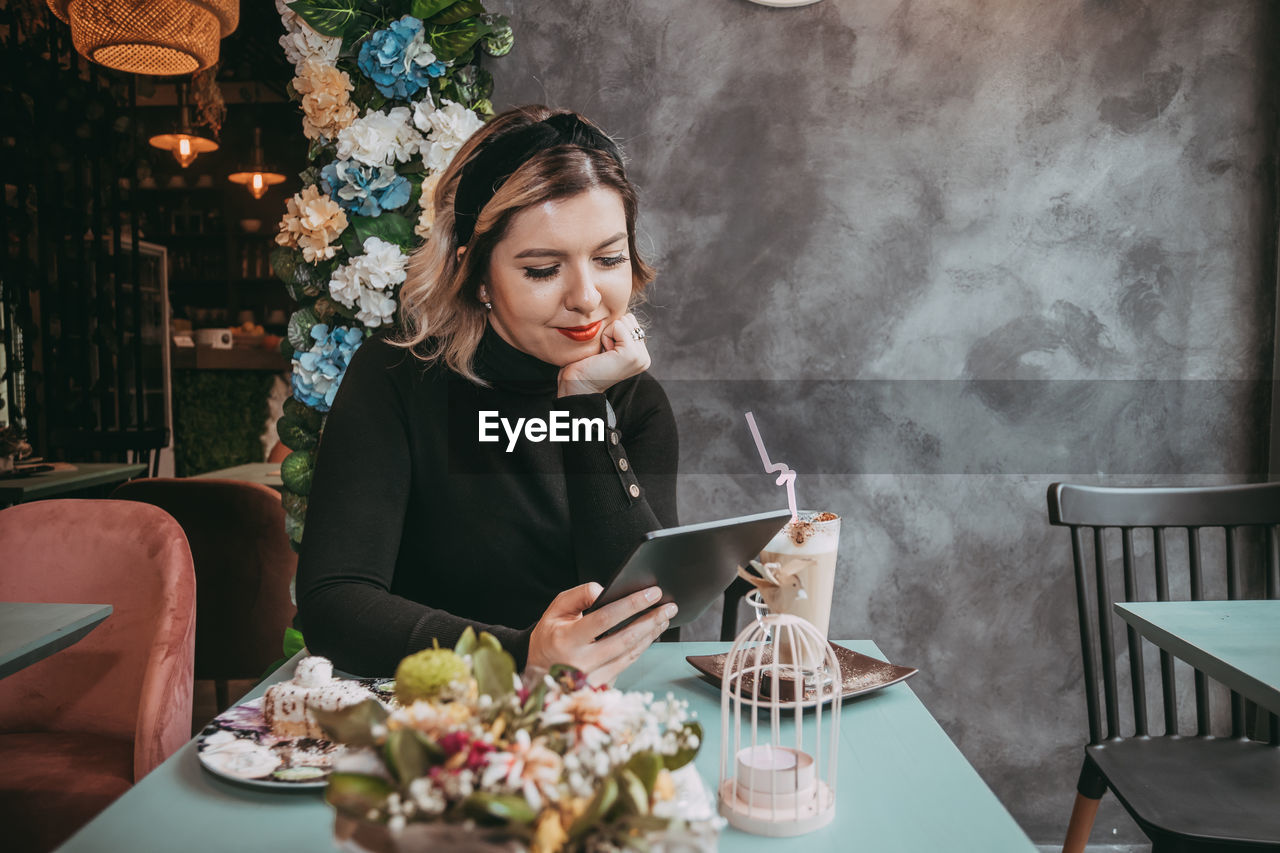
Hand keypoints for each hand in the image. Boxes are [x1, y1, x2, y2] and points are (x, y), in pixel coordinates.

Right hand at [526, 581, 676, 685]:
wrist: (538, 671)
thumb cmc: (550, 635)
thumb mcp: (556, 610)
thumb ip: (579, 596)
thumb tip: (605, 590)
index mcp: (567, 641)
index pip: (605, 619)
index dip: (631, 604)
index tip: (652, 592)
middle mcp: (580, 663)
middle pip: (625, 639)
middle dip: (650, 619)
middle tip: (669, 605)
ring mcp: (592, 678)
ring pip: (630, 653)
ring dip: (652, 634)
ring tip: (665, 616)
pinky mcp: (602, 686)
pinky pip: (628, 663)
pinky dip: (643, 647)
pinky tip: (652, 633)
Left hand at [557, 313, 650, 397]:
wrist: (578, 384)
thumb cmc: (586, 364)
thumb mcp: (607, 344)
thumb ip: (619, 331)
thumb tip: (621, 313)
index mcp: (641, 354)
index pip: (630, 321)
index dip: (612, 331)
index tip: (605, 351)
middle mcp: (644, 356)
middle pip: (629, 319)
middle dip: (611, 330)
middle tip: (604, 352)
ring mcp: (641, 356)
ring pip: (624, 320)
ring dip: (608, 333)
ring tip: (603, 353)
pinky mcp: (632, 354)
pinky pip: (618, 326)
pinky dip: (606, 336)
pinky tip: (603, 353)